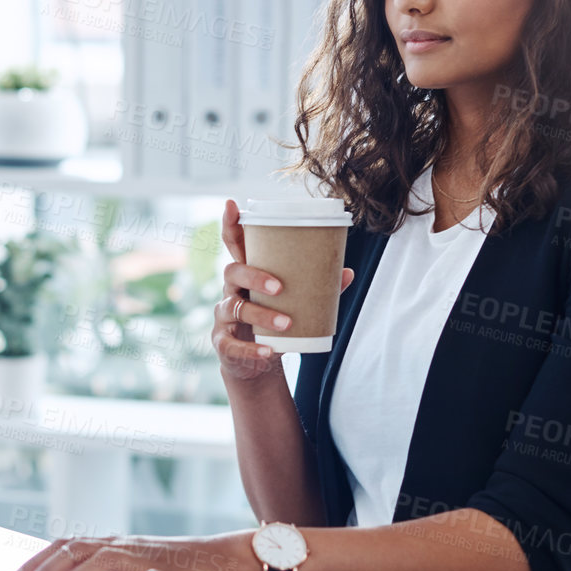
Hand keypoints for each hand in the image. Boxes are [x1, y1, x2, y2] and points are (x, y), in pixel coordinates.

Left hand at [9, 531, 256, 570]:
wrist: (217, 559)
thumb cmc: (173, 565)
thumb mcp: (132, 562)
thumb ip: (104, 567)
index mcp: (113, 544)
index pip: (67, 545)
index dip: (39, 559)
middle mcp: (123, 547)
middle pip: (76, 550)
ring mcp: (144, 560)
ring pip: (102, 562)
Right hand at [214, 198, 353, 381]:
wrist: (254, 365)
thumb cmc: (272, 325)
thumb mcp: (290, 305)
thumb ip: (315, 288)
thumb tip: (347, 273)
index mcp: (246, 275)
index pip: (233, 245)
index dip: (230, 224)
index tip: (232, 204)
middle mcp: (230, 290)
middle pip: (232, 271)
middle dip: (254, 276)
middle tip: (280, 287)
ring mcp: (224, 317)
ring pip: (235, 308)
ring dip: (261, 315)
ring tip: (286, 323)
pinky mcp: (223, 343)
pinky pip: (232, 345)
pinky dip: (251, 350)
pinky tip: (268, 352)